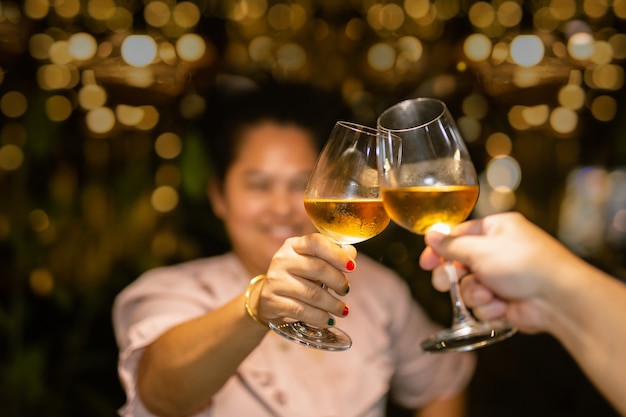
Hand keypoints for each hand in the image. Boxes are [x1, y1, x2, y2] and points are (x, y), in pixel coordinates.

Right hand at [254, 233, 355, 327]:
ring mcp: (275, 280)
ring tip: (342, 310)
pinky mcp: (272, 301)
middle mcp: (282, 259)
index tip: (352, 267)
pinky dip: (319, 318)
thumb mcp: (313, 263)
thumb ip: (333, 256)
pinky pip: (301, 311)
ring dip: (332, 304)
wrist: (269, 298)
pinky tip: (328, 320)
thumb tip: (351, 253)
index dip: (337, 254)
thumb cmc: (297, 278)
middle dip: (338, 281)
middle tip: (345, 291)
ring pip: (312, 293)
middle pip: (318, 268)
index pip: (316, 242)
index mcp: (294, 245)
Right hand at [419, 212, 578, 333]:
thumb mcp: (481, 249)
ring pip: (467, 287)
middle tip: (443, 282)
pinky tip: (501, 306)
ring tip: (487, 295)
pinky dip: (488, 307)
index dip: (439, 249)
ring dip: (473, 293)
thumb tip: (430, 235)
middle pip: (459, 263)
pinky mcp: (504, 300)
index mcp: (496, 229)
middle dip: (451, 275)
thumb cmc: (524, 265)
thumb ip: (451, 244)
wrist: (558, 299)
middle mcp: (498, 251)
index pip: (459, 235)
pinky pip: (481, 304)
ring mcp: (502, 277)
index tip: (425, 261)